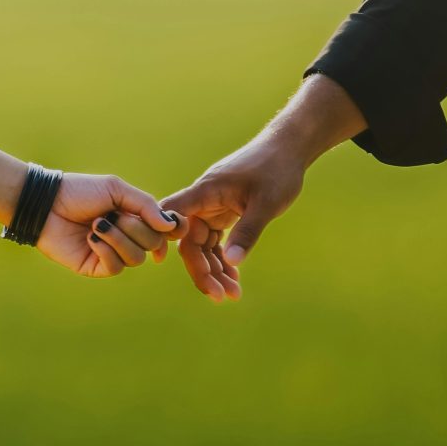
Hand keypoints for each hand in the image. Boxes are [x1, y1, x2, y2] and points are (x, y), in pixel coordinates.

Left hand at [38, 173, 186, 277]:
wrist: (47, 203)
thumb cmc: (80, 192)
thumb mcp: (116, 190)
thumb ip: (145, 206)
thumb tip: (171, 227)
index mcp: (135, 217)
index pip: (164, 231)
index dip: (172, 231)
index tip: (171, 226)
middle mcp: (127, 237)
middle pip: (153, 244)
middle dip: (135, 229)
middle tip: (113, 216)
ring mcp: (112, 253)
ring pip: (136, 259)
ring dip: (118, 239)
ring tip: (97, 225)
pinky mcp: (95, 267)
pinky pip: (115, 267)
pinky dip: (105, 250)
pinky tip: (90, 238)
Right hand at [161, 136, 303, 300]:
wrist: (288, 149)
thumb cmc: (276, 170)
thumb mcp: (265, 204)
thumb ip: (247, 232)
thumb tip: (230, 263)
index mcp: (205, 192)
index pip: (173, 215)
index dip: (162, 236)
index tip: (158, 260)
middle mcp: (204, 201)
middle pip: (190, 241)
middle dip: (203, 270)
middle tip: (220, 296)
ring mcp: (213, 208)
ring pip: (204, 245)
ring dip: (215, 270)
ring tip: (232, 294)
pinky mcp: (225, 213)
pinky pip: (217, 241)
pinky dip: (224, 259)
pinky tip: (233, 277)